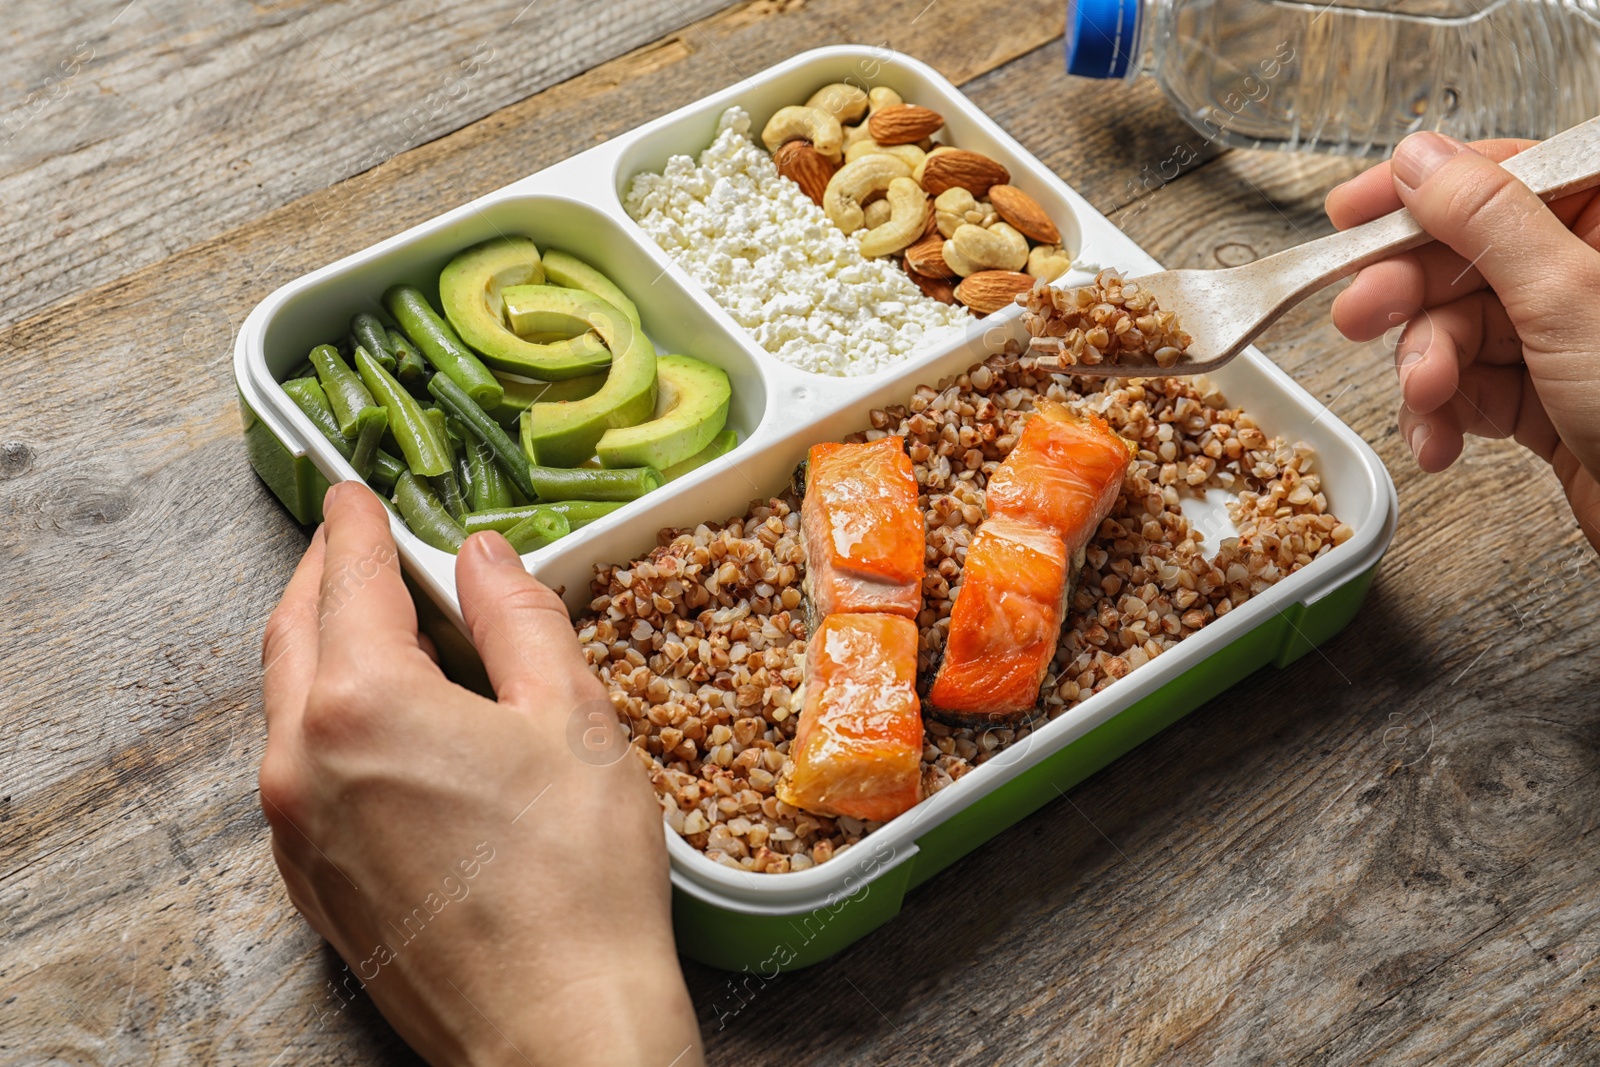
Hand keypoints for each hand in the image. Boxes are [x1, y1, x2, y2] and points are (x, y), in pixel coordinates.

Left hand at [259, 482, 702, 1066]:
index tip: (354, 495)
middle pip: (295, 635)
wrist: (556, 1028)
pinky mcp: (312, 882)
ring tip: (379, 628)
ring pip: (288, 704)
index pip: (346, 580)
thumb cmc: (577, 882)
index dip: (355, 526)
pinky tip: (383, 725)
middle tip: (353, 544)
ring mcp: (297, 831)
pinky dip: (325, 720)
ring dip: (321, 648)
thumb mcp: (570, 720)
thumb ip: (518, 619)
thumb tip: (482, 556)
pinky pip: (299, 771)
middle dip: (322, 577)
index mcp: (363, 704)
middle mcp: (303, 762)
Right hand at [1326, 130, 1599, 550]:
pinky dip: (1443, 416)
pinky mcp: (1546, 396)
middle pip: (1462, 258)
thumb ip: (1486, 219)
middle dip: (1406, 298)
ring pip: (1455, 329)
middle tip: (1359, 316)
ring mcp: (1563, 337)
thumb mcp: (1567, 295)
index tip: (1350, 214)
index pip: (1499, 175)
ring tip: (1424, 398)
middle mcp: (1584, 271)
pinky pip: (1468, 388)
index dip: (1417, 193)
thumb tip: (1419, 159)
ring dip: (1424, 369)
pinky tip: (1441, 439)